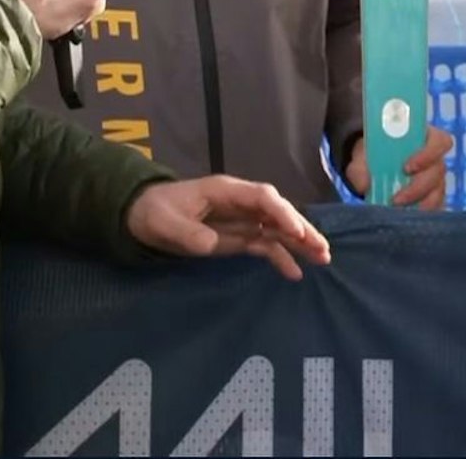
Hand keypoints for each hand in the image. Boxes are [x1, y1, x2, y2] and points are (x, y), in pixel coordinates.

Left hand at [125, 174, 330, 279]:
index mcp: (226, 191)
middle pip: (278, 212)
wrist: (142, 215)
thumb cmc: (154, 212)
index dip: (282, 213)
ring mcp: (241, 220)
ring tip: (323, 259)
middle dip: (301, 228)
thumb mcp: (164, 222)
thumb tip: (211, 244)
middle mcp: (240, 203)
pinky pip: (264, 245)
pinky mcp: (237, 237)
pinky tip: (295, 273)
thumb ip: (186, 232)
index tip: (296, 232)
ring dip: (300, 242)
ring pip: (277, 229)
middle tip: (322, 248)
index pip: (263, 198)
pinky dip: (281, 257)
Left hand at [345, 126, 453, 209]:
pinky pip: (435, 208)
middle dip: (418, 188)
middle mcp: (435, 159)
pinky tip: (405, 219)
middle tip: (396, 199)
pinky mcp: (433, 198)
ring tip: (397, 212)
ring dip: (419, 204)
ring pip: (438, 193)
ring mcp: (437, 179)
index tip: (407, 168)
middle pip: (438, 172)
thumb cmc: (373, 155)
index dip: (428, 155)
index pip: (440, 142)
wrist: (372, 166)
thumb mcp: (362, 158)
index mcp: (424, 138)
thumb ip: (360, 168)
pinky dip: (421, 215)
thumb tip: (365, 184)